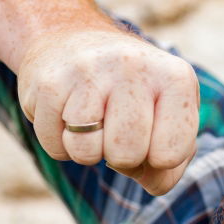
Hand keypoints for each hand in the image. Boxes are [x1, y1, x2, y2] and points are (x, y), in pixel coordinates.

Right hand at [17, 28, 199, 194]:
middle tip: (117, 132)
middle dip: (122, 159)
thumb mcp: (169, 116)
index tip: (152, 137)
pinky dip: (60, 143)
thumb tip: (153, 182)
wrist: (75, 40)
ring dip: (87, 152)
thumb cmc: (134, 94)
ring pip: (85, 152)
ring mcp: (88, 71)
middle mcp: (133, 67)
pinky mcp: (48, 83)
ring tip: (92, 123)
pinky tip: (67, 114)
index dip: (157, 160)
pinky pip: (53, 145)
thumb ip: (173, 162)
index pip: (170, 154)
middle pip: (126, 155)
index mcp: (174, 79)